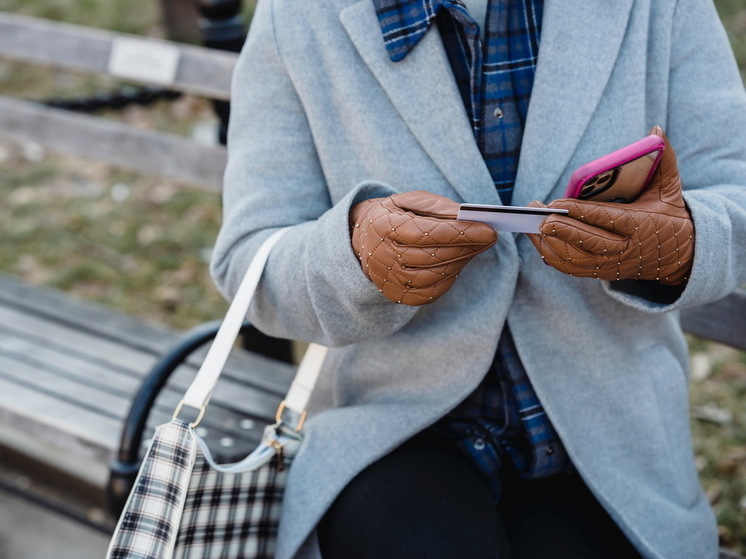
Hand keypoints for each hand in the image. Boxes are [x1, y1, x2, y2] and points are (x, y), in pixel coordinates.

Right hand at [350, 191, 496, 304]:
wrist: (365, 240)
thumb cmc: (396, 216)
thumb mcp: (411, 201)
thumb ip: (438, 207)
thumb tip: (468, 218)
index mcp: (382, 226)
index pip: (426, 233)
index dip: (460, 233)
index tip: (489, 230)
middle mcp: (382, 256)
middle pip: (433, 256)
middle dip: (467, 247)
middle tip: (489, 237)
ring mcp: (389, 280)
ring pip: (435, 276)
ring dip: (461, 261)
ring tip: (475, 248)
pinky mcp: (398, 296)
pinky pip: (432, 291)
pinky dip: (450, 277)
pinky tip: (457, 263)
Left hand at [528, 127, 693, 285]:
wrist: (679, 257)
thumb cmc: (669, 217)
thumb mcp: (670, 189)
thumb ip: (665, 160)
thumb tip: (656, 131)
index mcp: (640, 225)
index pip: (608, 219)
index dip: (582, 212)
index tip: (559, 202)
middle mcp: (625, 248)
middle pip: (588, 242)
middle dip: (561, 229)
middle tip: (539, 215)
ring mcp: (611, 264)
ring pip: (575, 259)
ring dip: (550, 243)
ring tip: (532, 223)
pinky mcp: (600, 273)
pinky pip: (571, 268)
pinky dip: (552, 256)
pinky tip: (538, 240)